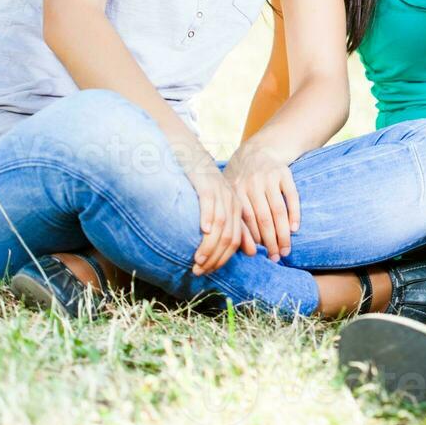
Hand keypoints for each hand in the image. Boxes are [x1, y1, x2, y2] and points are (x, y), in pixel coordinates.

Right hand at [178, 146, 253, 274]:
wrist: (190, 152)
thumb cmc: (197, 182)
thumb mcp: (212, 202)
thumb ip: (216, 223)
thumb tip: (209, 250)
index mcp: (235, 209)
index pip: (235, 240)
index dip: (223, 259)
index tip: (209, 272)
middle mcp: (231, 202)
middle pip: (229, 237)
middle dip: (215, 258)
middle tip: (199, 271)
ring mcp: (220, 193)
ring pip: (220, 225)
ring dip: (209, 246)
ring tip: (198, 260)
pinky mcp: (207, 183)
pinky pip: (210, 203)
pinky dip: (208, 218)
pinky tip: (203, 230)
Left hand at [224, 141, 300, 262]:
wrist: (258, 150)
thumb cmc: (242, 180)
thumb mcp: (232, 194)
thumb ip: (237, 219)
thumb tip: (246, 251)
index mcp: (236, 191)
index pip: (247, 221)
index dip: (254, 240)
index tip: (261, 256)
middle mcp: (252, 184)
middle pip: (263, 218)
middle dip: (271, 241)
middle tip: (277, 257)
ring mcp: (269, 178)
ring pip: (277, 210)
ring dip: (283, 233)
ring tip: (286, 249)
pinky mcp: (284, 173)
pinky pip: (291, 196)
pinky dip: (294, 213)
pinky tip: (295, 229)